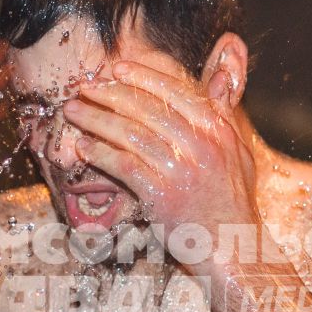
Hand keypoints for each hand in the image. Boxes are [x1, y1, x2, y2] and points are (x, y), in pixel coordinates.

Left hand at [62, 61, 260, 253]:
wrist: (231, 246)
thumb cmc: (231, 199)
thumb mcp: (238, 148)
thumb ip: (224, 108)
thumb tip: (223, 65)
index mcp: (217, 129)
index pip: (173, 92)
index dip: (141, 77)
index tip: (116, 70)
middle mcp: (199, 145)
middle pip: (145, 109)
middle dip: (109, 94)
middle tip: (84, 87)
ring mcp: (179, 171)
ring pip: (129, 134)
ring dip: (96, 120)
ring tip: (73, 112)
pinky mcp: (160, 196)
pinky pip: (122, 167)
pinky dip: (100, 154)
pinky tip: (84, 148)